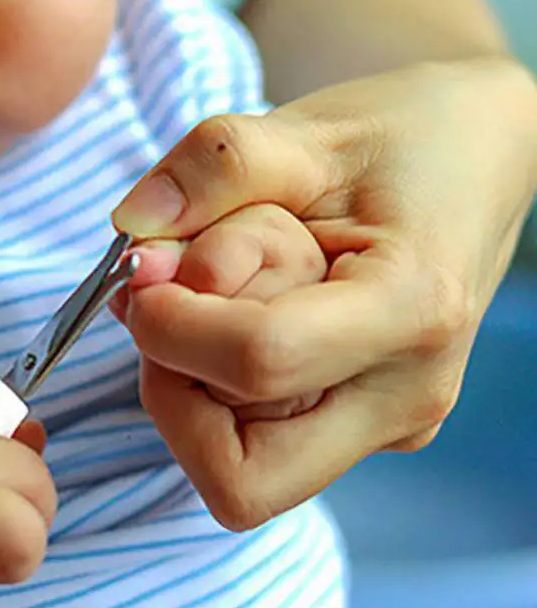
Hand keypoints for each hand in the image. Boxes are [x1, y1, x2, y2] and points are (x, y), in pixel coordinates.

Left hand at [112, 56, 536, 529]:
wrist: (476, 161)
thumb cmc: (402, 140)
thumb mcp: (306, 131)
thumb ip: (214, 169)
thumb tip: (130, 232)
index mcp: (411, 309)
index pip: (258, 364)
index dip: (170, 324)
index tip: (144, 269)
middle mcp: (403, 396)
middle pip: (240, 476)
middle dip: (174, 390)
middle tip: (178, 303)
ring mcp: (385, 424)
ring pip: (237, 468)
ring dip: (192, 382)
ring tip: (231, 289)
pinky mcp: (360, 427)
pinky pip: (254, 443)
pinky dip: (212, 387)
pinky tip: (239, 312)